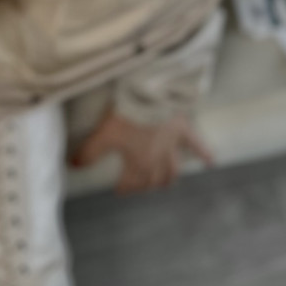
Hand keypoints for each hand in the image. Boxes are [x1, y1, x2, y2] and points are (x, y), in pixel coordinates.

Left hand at [67, 109, 214, 193]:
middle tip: (138, 187)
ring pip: (173, 169)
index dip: (124, 187)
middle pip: (153, 179)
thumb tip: (73, 166)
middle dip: (145, 186)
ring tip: (167, 183)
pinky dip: (204, 153)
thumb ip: (90, 151)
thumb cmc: (129, 115)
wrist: (153, 95)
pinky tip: (211, 162)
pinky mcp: (184, 128)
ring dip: (169, 177)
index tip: (119, 191)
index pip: (131, 182)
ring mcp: (173, 144)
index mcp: (140, 162)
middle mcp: (159, 158)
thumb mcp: (105, 133)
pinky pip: (197, 143)